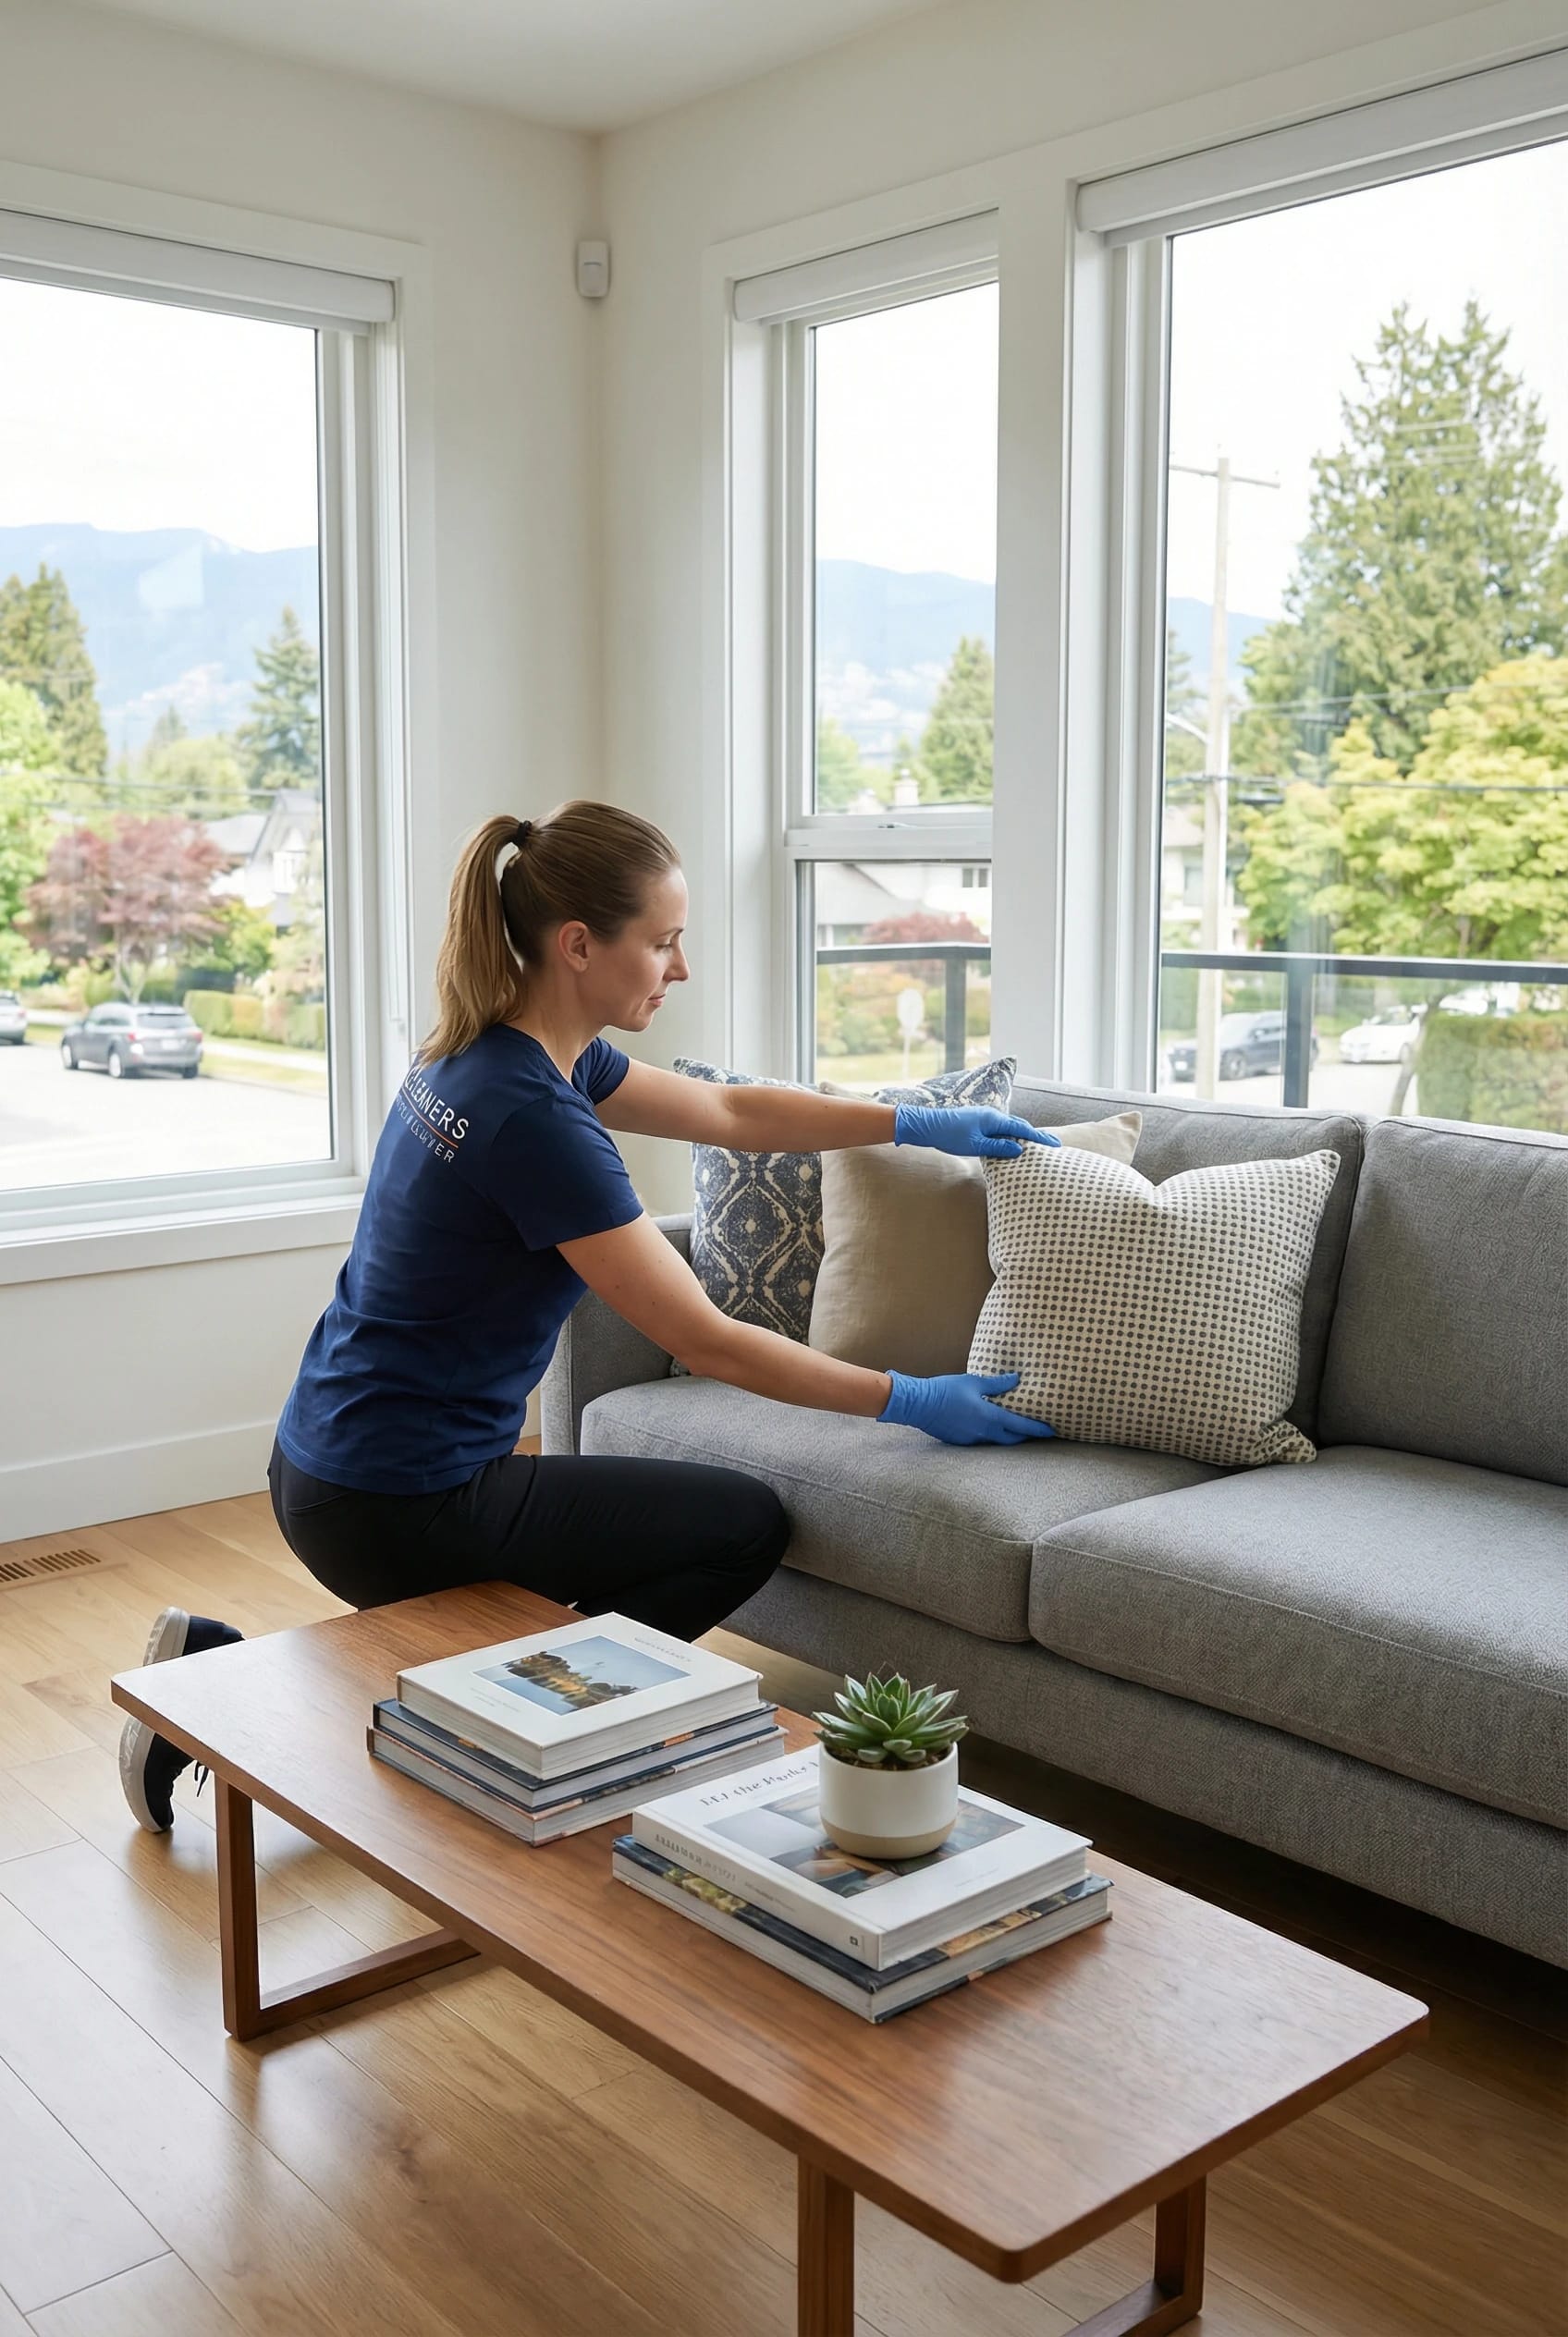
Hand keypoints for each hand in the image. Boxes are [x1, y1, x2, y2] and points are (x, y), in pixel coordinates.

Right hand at [878, 1370, 1055, 1446]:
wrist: (918, 1404)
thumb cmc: (945, 1390)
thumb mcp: (974, 1382)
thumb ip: (997, 1384)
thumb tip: (1016, 1379)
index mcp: (990, 1417)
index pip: (1021, 1426)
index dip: (1038, 1429)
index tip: (1052, 1430)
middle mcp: (983, 1432)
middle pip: (1012, 1439)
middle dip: (1026, 1437)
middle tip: (1037, 1432)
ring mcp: (971, 1439)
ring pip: (996, 1441)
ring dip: (1007, 1436)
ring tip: (1015, 1429)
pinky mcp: (960, 1442)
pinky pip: (981, 1441)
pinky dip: (989, 1435)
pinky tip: (988, 1427)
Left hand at [892, 1105, 1061, 1160]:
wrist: (926, 1125)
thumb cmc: (949, 1135)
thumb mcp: (975, 1146)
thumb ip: (998, 1148)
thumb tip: (1019, 1150)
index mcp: (994, 1120)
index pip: (1023, 1129)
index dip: (1039, 1137)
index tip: (1055, 1143)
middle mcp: (992, 1116)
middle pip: (1019, 1126)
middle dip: (1036, 1135)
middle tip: (1053, 1144)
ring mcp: (985, 1118)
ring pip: (1009, 1128)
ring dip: (1023, 1136)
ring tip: (1037, 1145)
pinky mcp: (977, 1123)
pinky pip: (1000, 1130)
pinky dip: (1010, 1136)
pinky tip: (1012, 1144)